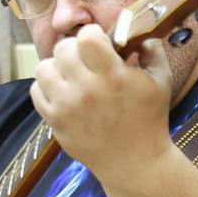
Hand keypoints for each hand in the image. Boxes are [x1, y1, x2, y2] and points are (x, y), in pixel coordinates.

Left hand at [30, 24, 172, 179]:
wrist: (135, 163)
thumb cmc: (149, 119)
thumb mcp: (161, 81)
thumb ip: (152, 50)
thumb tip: (139, 32)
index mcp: (113, 75)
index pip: (86, 37)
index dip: (92, 35)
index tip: (99, 44)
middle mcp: (86, 89)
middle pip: (62, 49)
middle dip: (74, 50)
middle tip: (84, 60)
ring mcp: (66, 106)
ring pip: (43, 68)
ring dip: (56, 67)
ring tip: (70, 75)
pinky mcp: (55, 122)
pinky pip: (36, 91)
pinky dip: (47, 88)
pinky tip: (63, 92)